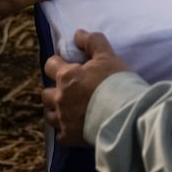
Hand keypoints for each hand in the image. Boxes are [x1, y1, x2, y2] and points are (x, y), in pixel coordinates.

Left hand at [43, 29, 131, 146]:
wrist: (125, 115)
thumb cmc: (116, 82)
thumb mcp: (108, 56)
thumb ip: (92, 42)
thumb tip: (78, 33)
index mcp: (66, 77)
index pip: (50, 65)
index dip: (58, 64)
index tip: (67, 66)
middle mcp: (59, 98)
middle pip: (46, 93)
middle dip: (55, 90)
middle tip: (69, 90)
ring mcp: (62, 120)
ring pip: (49, 114)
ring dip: (56, 111)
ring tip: (70, 110)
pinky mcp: (68, 138)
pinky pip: (59, 135)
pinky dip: (65, 131)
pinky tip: (75, 128)